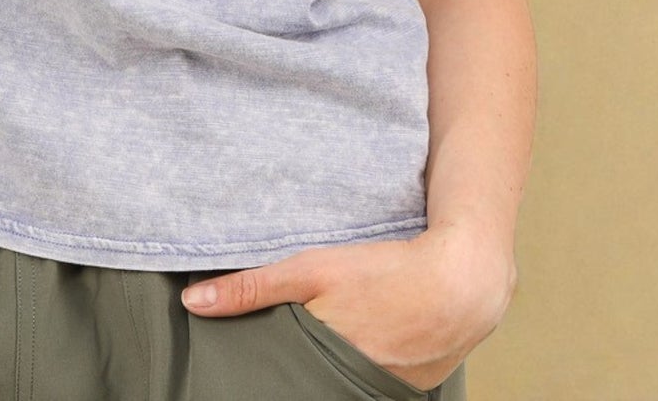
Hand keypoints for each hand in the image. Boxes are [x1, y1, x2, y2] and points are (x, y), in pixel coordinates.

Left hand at [179, 220, 514, 391]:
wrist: (464, 283)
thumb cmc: (386, 272)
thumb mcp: (313, 269)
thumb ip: (253, 287)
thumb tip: (193, 303)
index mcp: (322, 363)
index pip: (277, 381)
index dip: (259, 376)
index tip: (237, 373)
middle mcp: (348, 387)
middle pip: (305, 383)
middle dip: (291, 373)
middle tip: (276, 356)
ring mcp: (380, 393)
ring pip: (336, 383)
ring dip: (324, 370)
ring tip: (321, 346)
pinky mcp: (406, 390)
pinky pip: (367, 384)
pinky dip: (357, 368)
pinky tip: (360, 345)